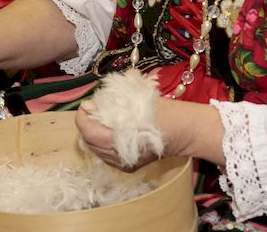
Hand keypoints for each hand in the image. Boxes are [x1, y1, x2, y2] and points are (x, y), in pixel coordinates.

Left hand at [76, 96, 201, 171]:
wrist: (184, 131)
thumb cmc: (162, 112)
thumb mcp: (135, 100)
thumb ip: (109, 104)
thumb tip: (90, 106)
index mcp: (118, 140)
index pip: (87, 131)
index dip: (83, 116)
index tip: (87, 104)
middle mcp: (118, 157)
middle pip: (88, 141)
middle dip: (88, 124)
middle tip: (94, 108)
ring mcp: (123, 164)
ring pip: (96, 150)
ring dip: (94, 133)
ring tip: (102, 118)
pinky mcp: (128, 166)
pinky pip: (105, 155)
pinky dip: (103, 142)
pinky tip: (111, 131)